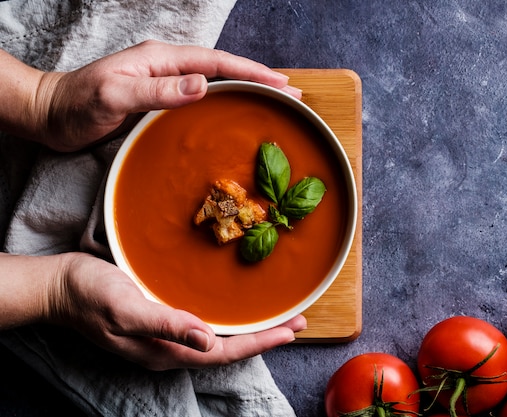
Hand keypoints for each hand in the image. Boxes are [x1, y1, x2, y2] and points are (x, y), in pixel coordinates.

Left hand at [35, 40, 301, 150]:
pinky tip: (235, 112)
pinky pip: (201, 97)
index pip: (216, 62)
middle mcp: (166, 66)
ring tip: (273, 102)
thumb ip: (158, 91)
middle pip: (222, 69)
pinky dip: (224, 102)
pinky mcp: (159, 99)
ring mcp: (164, 82)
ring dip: (245, 90)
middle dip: (258, 79)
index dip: (251, 71)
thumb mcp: (115, 95)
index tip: (280, 83)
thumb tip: (204, 86)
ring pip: (215, 82)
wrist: (51, 114)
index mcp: (161, 59)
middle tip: (290, 94)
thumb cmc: (78, 105)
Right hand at [48, 252, 306, 370]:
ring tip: (278, 319)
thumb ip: (165, 324)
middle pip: (228, 348)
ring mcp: (164, 337)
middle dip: (265, 337)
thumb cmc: (90, 294)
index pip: (224, 352)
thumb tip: (207, 340)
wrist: (61, 287)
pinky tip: (237, 312)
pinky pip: (204, 327)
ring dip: (250, 330)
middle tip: (298, 322)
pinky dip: (228, 321)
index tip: (291, 331)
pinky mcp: (160, 322)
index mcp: (165, 350)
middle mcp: (170, 349)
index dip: (260, 342)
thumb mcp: (125, 307)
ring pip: (219, 339)